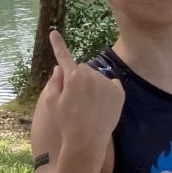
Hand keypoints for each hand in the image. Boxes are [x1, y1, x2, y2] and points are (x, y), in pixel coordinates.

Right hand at [48, 29, 123, 144]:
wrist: (87, 140)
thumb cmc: (66, 122)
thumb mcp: (52, 103)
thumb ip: (54, 83)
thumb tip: (59, 69)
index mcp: (72, 76)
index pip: (64, 56)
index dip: (58, 44)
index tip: (53, 32)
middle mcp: (91, 75)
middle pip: (82, 70)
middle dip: (78, 79)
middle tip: (75, 99)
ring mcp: (106, 82)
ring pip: (97, 78)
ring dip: (93, 86)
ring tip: (90, 106)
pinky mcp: (119, 91)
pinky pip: (111, 84)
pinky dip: (107, 91)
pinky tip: (102, 106)